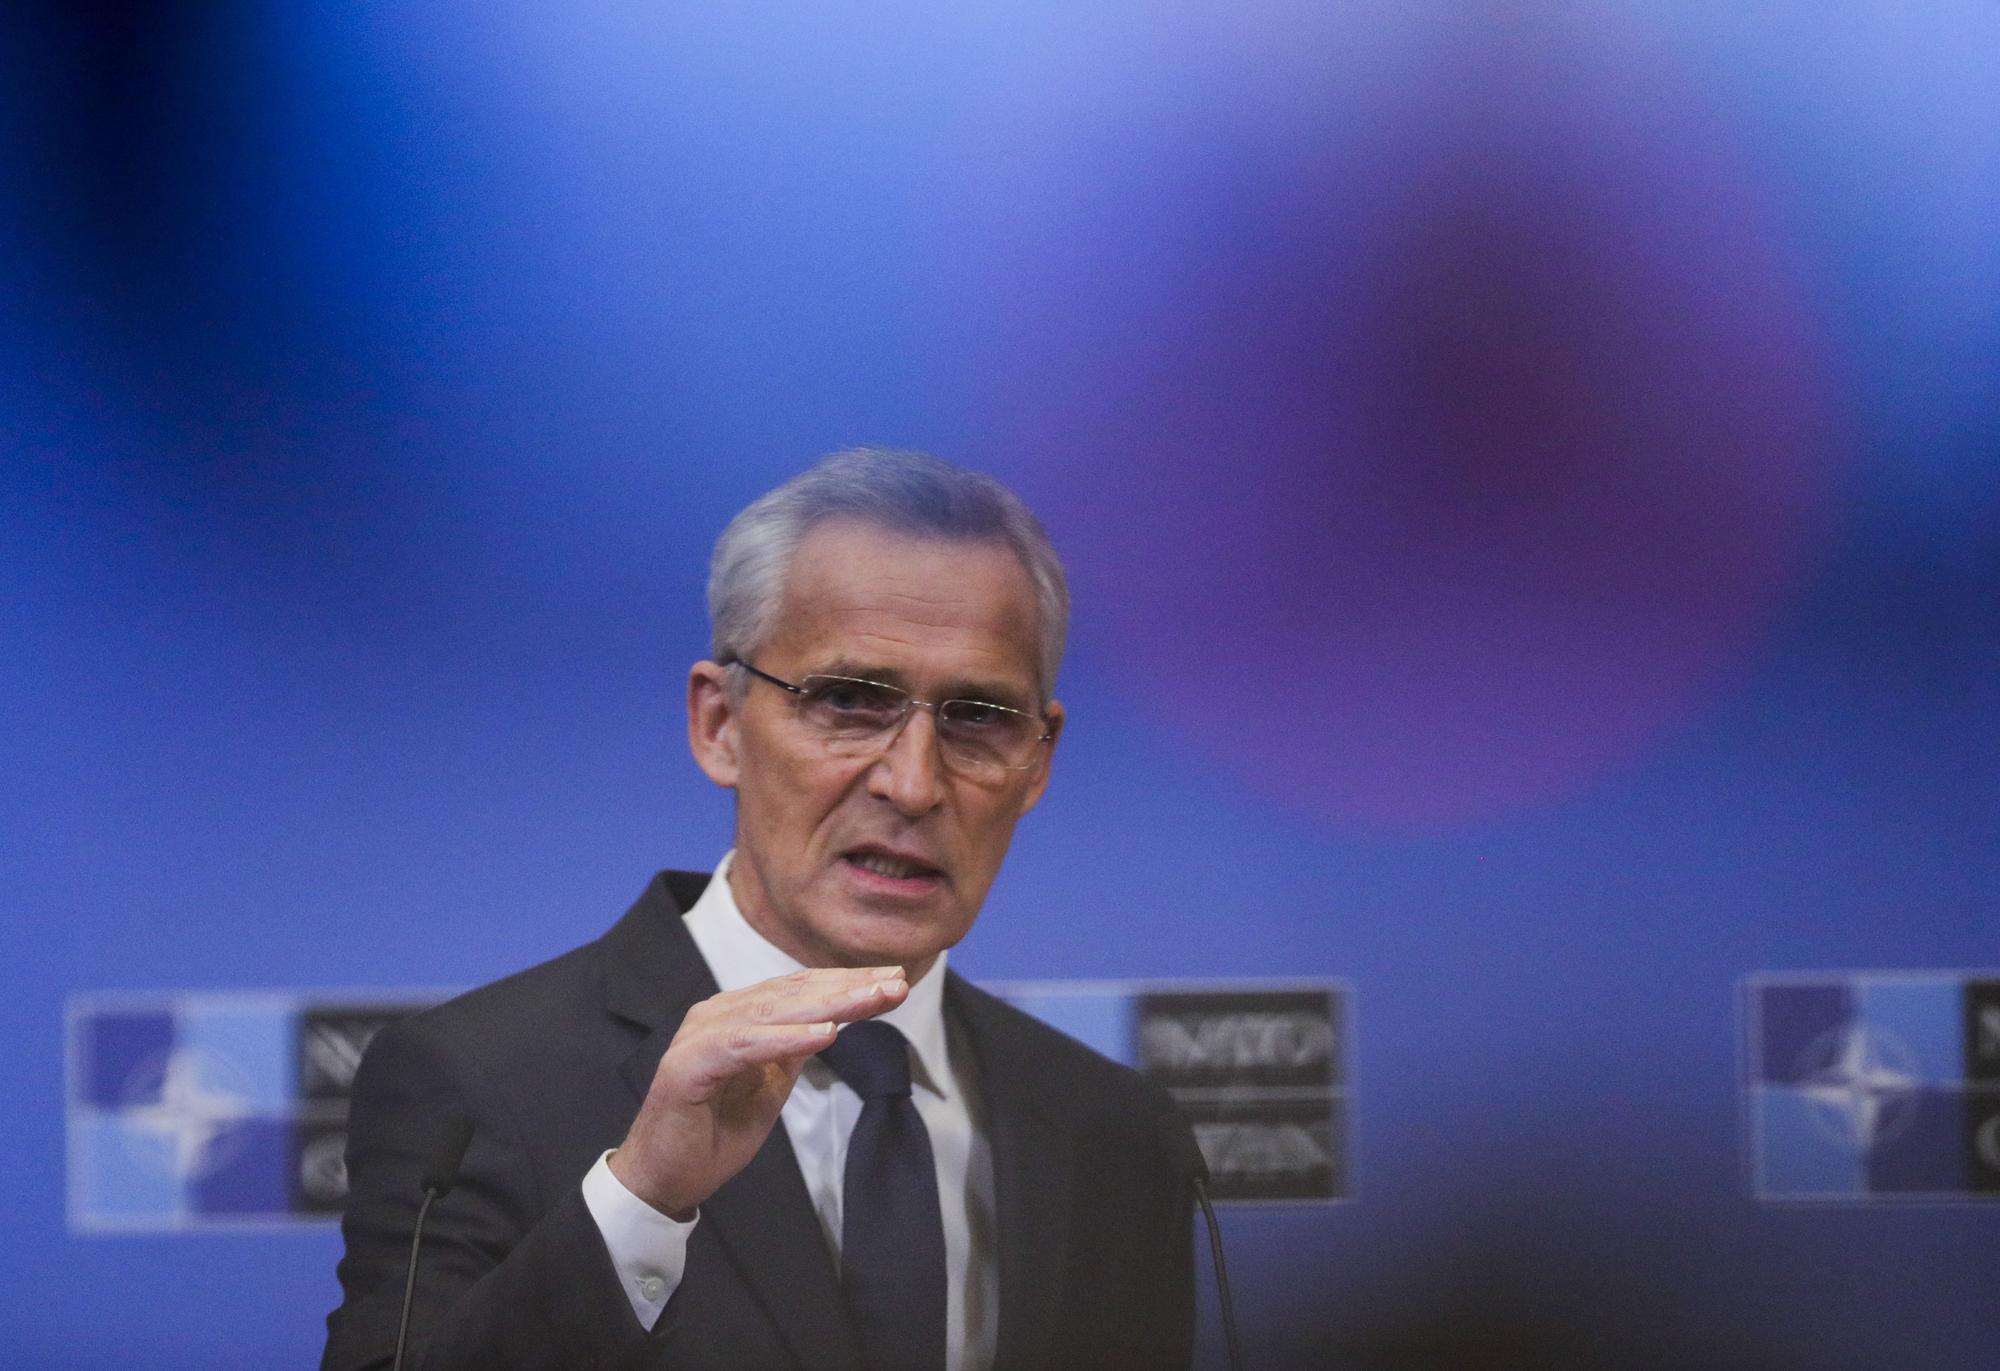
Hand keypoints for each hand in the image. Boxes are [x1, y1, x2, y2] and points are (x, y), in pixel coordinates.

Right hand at [608, 965, 907, 1217]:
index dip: (847, 982)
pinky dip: (787, 1038)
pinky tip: (826, 1032)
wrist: (664, 1179)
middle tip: (898, 980)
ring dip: (830, 1004)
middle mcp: (717, 1014)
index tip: (896, 978)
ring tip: (873, 998)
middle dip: (849, 986)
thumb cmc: (713, 1133)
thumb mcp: (770, 1088)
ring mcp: (701, 1036)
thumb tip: (834, 1021)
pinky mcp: (688, 1065)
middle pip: (793, 992)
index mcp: (736, 1015)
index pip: (799, 989)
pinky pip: (745, 1045)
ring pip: (774, 1011)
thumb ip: (793, 1051)